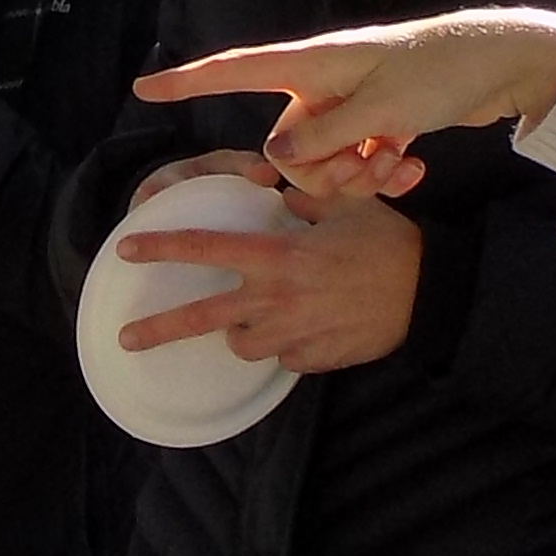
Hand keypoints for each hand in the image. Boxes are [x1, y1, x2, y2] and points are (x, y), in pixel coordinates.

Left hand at [113, 181, 424, 369]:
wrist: (430, 292)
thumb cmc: (387, 242)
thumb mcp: (344, 205)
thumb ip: (303, 200)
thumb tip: (278, 196)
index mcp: (277, 254)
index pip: (205, 248)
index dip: (162, 248)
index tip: (127, 249)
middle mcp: (276, 297)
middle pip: (203, 318)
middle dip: (159, 329)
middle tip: (125, 338)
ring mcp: (293, 333)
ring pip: (242, 345)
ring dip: (241, 334)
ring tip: (252, 323)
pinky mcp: (313, 359)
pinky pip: (284, 358)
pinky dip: (286, 346)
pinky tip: (305, 331)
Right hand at [135, 11, 555, 197]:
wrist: (502, 63)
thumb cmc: (439, 71)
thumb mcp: (379, 109)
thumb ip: (323, 137)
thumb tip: (276, 160)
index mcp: (313, 65)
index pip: (234, 71)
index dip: (188, 82)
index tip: (143, 88)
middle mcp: (324, 83)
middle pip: (288, 146)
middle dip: (324, 171)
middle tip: (371, 163)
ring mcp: (351, 104)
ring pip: (325, 162)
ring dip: (359, 176)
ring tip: (400, 164)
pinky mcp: (378, 120)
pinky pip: (357, 160)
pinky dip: (382, 171)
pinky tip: (414, 168)